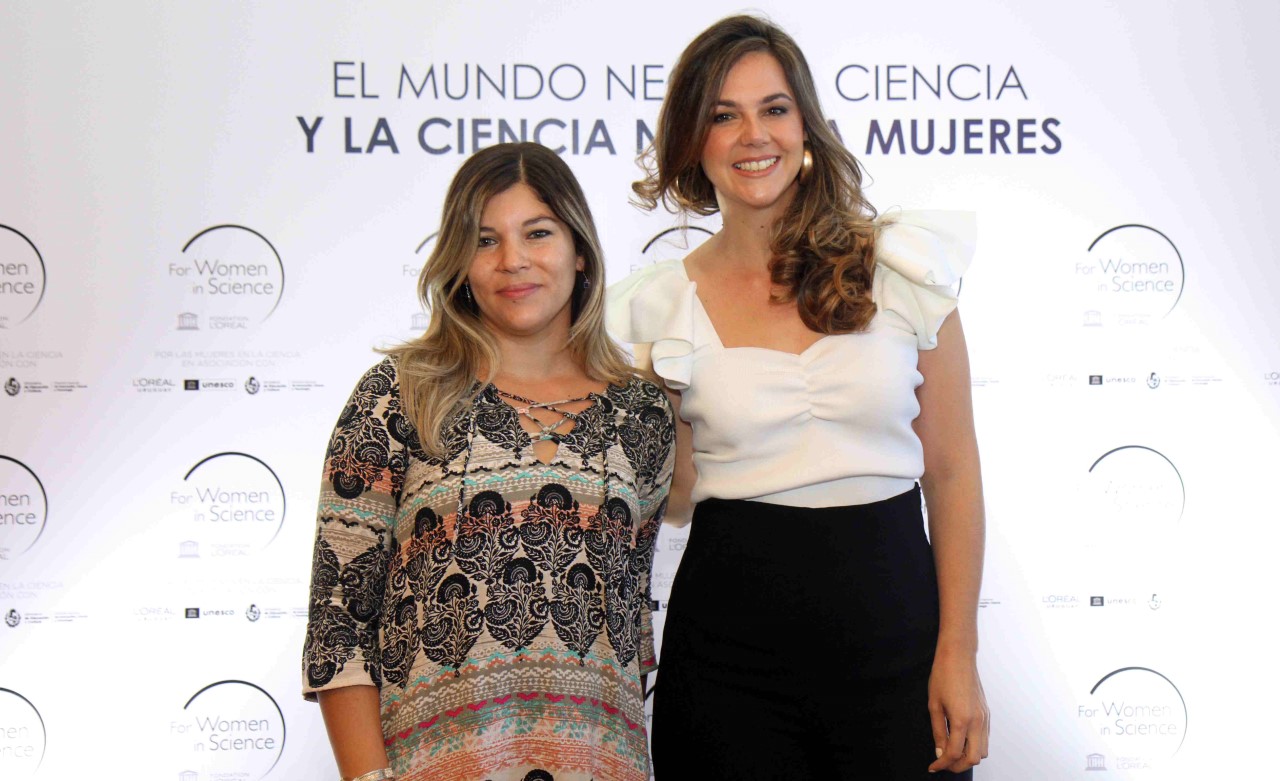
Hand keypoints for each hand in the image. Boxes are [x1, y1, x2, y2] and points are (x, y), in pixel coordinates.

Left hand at [927, 650, 988, 773]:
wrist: (958, 656)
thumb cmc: (943, 676)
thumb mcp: (934, 705)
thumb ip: (937, 732)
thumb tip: (940, 752)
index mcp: (962, 720)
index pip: (954, 753)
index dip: (942, 764)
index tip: (933, 767)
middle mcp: (977, 721)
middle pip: (974, 758)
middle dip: (958, 765)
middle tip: (944, 763)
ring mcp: (985, 718)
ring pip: (983, 751)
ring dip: (968, 756)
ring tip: (952, 752)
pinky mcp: (987, 713)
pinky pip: (985, 738)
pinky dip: (974, 745)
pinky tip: (960, 740)